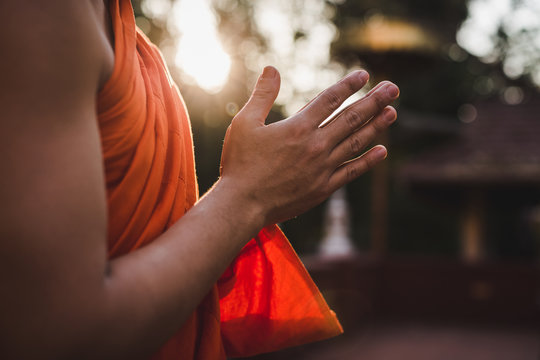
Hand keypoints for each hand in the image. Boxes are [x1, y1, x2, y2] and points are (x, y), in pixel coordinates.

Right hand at [219, 66, 398, 224]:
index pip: (330, 99)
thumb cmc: (239, 163)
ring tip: (393, 112)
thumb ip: (262, 95)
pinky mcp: (323, 188)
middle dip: (374, 101)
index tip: (364, 75)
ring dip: (377, 126)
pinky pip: (352, 171)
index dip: (349, 85)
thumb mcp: (244, 123)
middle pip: (351, 117)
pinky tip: (381, 151)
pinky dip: (368, 160)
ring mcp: (322, 168)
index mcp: (298, 127)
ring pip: (356, 142)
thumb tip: (272, 68)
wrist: (242, 204)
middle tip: (393, 88)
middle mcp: (316, 145)